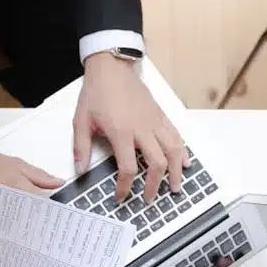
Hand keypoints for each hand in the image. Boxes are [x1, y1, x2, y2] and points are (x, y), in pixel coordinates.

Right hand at [0, 144, 61, 233]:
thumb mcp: (15, 164)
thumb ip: (39, 176)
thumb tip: (57, 183)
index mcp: (18, 190)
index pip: (45, 208)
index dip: (56, 215)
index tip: (64, 221)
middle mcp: (7, 208)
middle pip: (32, 225)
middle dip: (43, 230)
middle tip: (53, 237)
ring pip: (17, 235)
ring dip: (27, 238)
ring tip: (37, 243)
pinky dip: (8, 240)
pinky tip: (15, 242)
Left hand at [75, 53, 186, 202]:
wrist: (111, 67)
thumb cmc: (96, 92)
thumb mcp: (81, 120)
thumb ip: (81, 147)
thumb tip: (81, 169)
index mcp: (121, 132)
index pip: (127, 168)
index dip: (125, 187)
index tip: (121, 196)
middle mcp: (141, 128)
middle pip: (156, 164)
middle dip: (154, 185)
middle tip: (149, 198)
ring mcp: (154, 121)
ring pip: (173, 151)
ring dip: (176, 172)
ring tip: (175, 187)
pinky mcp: (160, 115)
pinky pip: (176, 136)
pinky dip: (182, 151)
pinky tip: (185, 163)